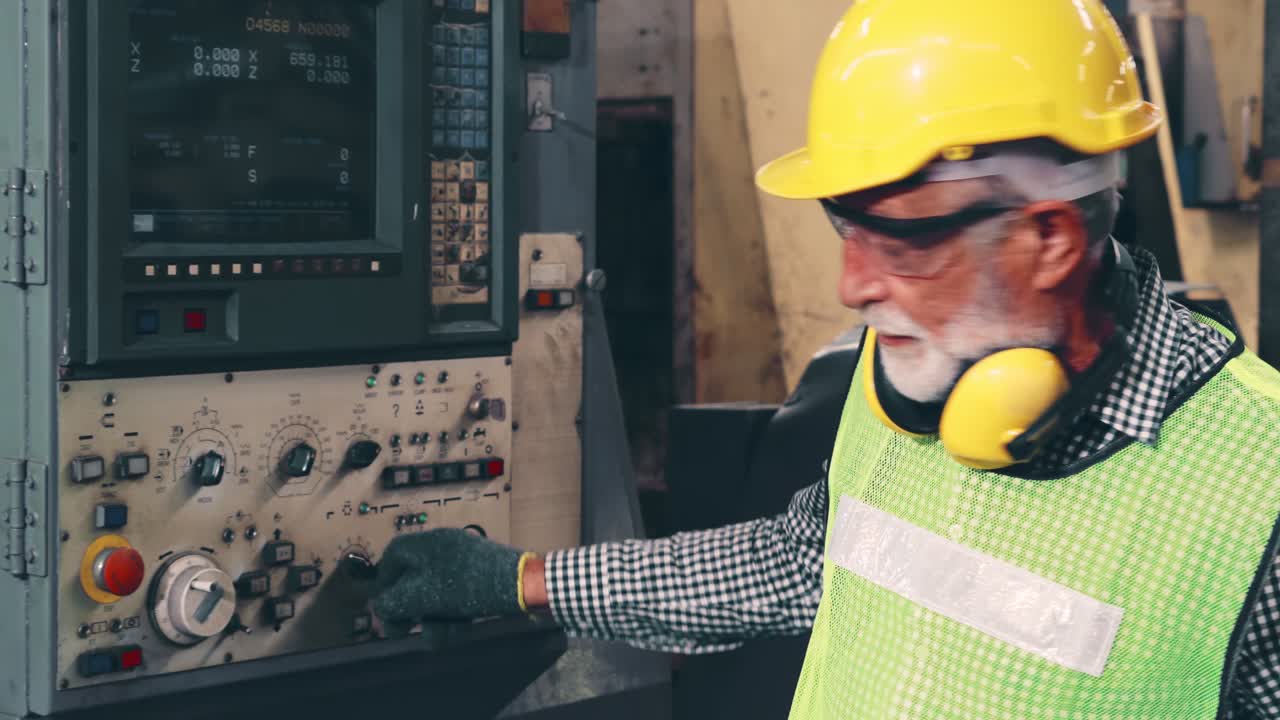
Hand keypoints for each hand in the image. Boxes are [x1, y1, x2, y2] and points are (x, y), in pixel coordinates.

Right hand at [372, 528, 527, 630]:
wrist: (521, 584)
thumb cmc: (466, 586)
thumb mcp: (421, 596)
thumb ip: (394, 602)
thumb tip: (379, 607)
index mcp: (427, 543)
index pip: (394, 555)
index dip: (385, 582)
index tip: (384, 605)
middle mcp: (444, 547)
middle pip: (415, 577)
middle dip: (409, 607)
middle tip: (405, 629)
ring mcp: (465, 560)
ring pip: (437, 591)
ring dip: (432, 617)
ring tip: (436, 639)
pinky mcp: (482, 575)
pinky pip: (458, 594)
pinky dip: (452, 613)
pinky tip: (455, 633)